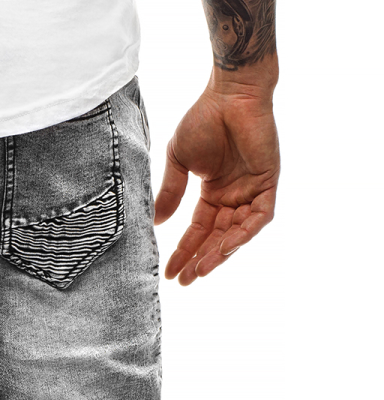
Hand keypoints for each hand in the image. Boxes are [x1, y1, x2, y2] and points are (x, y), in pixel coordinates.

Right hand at [154, 88, 278, 285]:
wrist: (231, 93)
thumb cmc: (204, 118)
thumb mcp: (179, 161)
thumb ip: (171, 192)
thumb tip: (157, 223)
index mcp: (213, 193)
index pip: (198, 230)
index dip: (184, 251)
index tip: (169, 272)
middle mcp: (234, 196)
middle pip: (217, 237)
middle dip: (201, 259)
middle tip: (185, 280)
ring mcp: (252, 191)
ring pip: (238, 233)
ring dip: (220, 253)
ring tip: (201, 270)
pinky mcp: (268, 183)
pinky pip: (260, 218)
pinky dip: (244, 234)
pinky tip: (225, 247)